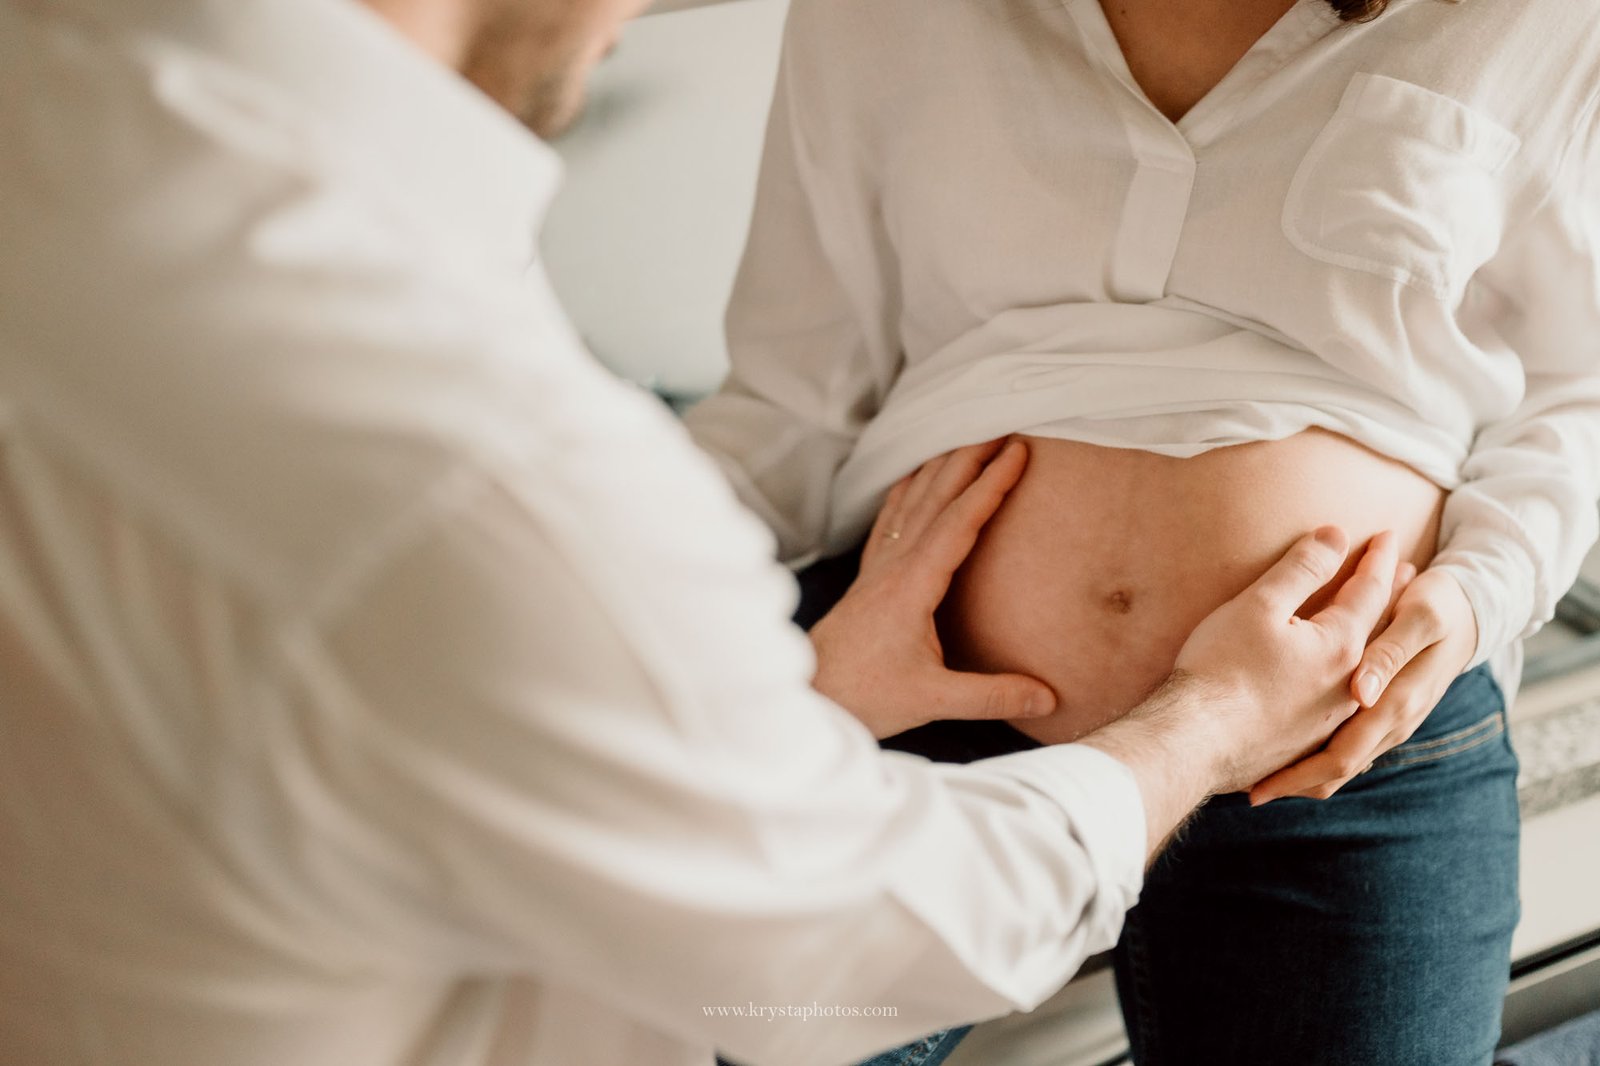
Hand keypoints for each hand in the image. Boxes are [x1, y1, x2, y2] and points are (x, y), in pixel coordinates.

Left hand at [808, 438, 1056, 738]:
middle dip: (970, 458)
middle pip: (936, 496)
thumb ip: (991, 696)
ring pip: (912, 501)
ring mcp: (878, 567)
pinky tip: (914, 478)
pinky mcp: (868, 577)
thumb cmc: (865, 695)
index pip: (959, 521)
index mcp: (914, 584)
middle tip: (1004, 429)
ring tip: (969, 440)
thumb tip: (1048, 699)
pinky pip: (890, 518)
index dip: (991, 484)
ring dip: (941, 467)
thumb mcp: (932, 700)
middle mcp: (894, 564)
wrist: (809, 695)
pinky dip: (907, 489)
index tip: (1017, 452)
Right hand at [1080, 526, 1405, 854]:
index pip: (1369, 591)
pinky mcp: (1307, 745)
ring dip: (1378, 643)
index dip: (1377, 559)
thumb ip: (1302, 568)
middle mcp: (1348, 686)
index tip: (1388, 535)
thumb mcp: (1260, 605)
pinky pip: (1343, 708)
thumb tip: (1336, 535)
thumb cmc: (1222, 668)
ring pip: (1365, 673)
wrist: (1197, 742)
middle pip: (1378, 631)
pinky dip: (1356, 685)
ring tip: (1380, 628)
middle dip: (1392, 597)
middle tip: (1409, 573)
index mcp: (1341, 646)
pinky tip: (1347, 692)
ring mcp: (1330, 721)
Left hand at [1248, 566, 1475, 803]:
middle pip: (1333, 773)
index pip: (1339, 759)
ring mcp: (1387, 724)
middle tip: (1241, 790)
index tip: (1253, 787)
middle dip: (1288, 783)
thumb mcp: (1419, 619)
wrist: (1470, 610)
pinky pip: (1344, 746)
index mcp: (1396, 706)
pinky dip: (1311, 754)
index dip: (1296, 776)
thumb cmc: (1437, 607)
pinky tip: (1278, 749)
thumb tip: (1360, 694)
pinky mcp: (1380, 715)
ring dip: (1298, 773)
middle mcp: (1391, 725)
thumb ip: (1390, 654)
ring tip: (1251, 776)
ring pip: (1337, 764)